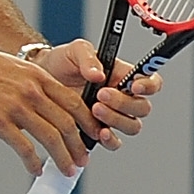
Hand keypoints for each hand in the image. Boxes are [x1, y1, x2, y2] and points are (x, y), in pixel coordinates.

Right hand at [0, 45, 109, 176]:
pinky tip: (37, 170)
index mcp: (38, 77)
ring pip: (51, 138)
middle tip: (83, 160)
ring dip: (63, 158)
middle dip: (79, 146)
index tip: (93, 135)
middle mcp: (32, 91)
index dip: (88, 122)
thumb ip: (35, 84)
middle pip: (67, 123)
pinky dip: (34, 162)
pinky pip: (24, 148)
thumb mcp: (15, 68)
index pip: (74, 102)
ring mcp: (16, 107)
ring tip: (68, 169)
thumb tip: (49, 104)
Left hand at [34, 39, 157, 148]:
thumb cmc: (62, 63)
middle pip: (142, 108)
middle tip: (102, 95)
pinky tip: (98, 133)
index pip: (151, 82)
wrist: (41, 79)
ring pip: (132, 126)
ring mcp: (113, 116)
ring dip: (116, 120)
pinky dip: (110, 140)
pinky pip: (115, 142)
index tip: (134, 85)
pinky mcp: (99, 131)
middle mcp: (123, 98)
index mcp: (124, 76)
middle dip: (124, 103)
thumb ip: (88, 57)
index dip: (148, 85)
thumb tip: (98, 74)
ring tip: (94, 109)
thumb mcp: (75, 51)